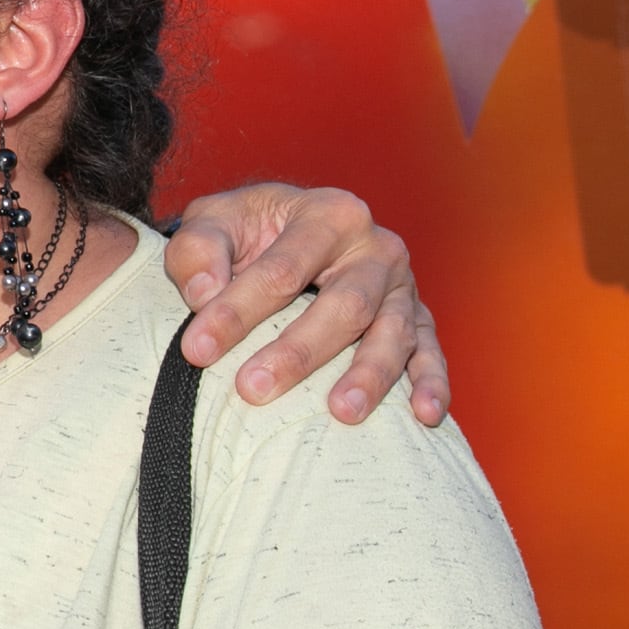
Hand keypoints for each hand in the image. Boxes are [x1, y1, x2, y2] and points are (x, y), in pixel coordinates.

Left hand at [165, 183, 445, 424]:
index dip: (236, 311)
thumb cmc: (246, 231)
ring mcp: (402, 285)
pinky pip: (430, 352)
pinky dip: (432, 383)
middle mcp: (375, 246)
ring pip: (392, 332)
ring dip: (369, 375)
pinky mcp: (418, 318)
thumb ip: (199, 250)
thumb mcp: (211, 222)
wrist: (287, 229)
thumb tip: (204, 293)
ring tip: (340, 412)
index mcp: (327, 213)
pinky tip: (425, 415)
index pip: (281, 270)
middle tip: (252, 389)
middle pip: (344, 305)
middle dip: (297, 351)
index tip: (197, 350)